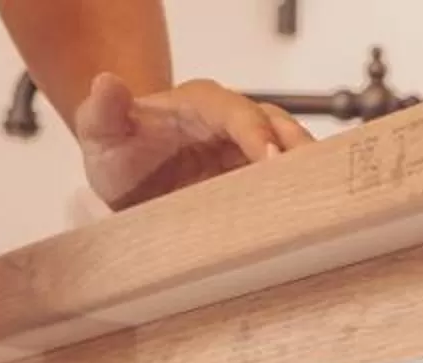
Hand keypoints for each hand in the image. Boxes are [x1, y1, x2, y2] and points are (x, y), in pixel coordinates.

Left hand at [71, 73, 312, 208]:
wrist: (127, 182)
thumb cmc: (119, 154)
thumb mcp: (100, 135)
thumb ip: (102, 111)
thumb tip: (106, 83)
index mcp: (203, 104)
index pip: (238, 111)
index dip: (256, 132)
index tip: (270, 157)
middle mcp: (234, 123)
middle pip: (279, 126)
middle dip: (298, 151)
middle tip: (313, 182)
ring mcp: (249, 154)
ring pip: (290, 154)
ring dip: (306, 176)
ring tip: (321, 201)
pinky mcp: (256, 183)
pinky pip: (283, 186)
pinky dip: (297, 197)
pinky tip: (308, 218)